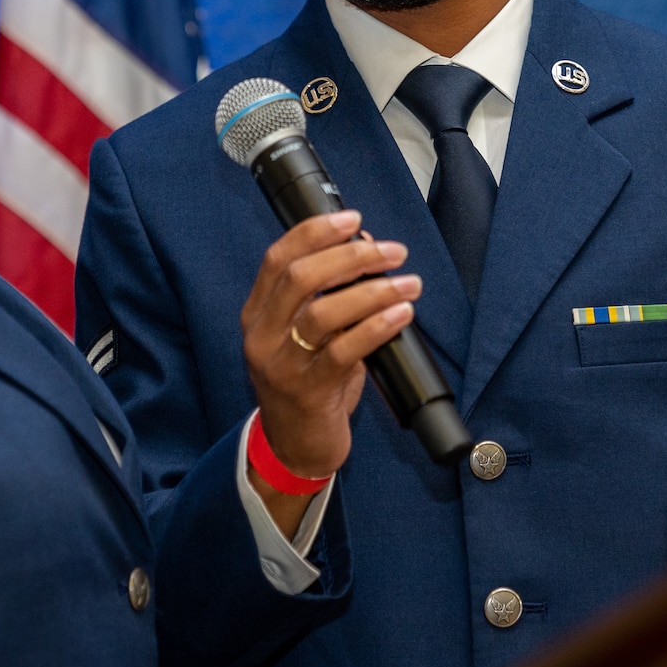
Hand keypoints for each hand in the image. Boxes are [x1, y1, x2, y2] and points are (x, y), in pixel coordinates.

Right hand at [240, 210, 418, 529]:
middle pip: (301, 277)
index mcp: (257, 314)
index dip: (315, 231)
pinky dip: (377, 326)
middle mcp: (262, 336)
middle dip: (352, 256)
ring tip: (409, 283)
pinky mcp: (308, 391)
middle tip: (392, 252)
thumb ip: (327, 296)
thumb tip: (365, 246)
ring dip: (373, 291)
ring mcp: (282, 365)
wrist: (295, 447)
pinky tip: (402, 315)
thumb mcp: (305, 336)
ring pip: (324, 313)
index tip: (353, 218)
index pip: (278, 258)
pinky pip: (344, 351)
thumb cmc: (307, 384)